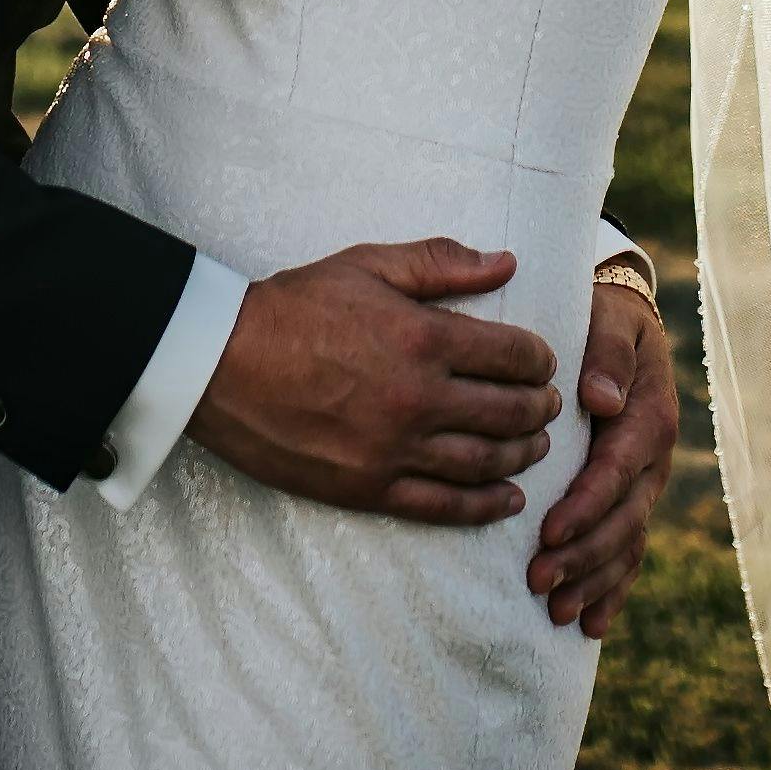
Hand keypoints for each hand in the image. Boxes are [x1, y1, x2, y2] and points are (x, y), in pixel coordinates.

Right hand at [189, 240, 562, 524]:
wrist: (221, 362)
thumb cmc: (295, 305)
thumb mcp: (368, 264)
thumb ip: (441, 264)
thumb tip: (507, 263)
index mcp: (424, 338)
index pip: (513, 355)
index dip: (539, 359)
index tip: (542, 361)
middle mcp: (420, 399)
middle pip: (509, 412)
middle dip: (540, 408)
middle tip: (549, 405)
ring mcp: (396, 450)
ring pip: (486, 462)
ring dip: (522, 455)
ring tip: (535, 447)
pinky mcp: (370, 488)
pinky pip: (444, 506)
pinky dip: (485, 505)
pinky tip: (509, 499)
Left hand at [532, 273, 678, 633]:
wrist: (619, 325)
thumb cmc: (601, 318)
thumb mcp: (609, 320)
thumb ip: (607, 352)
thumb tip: (602, 397)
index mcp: (648, 415)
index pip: (618, 469)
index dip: (586, 505)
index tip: (548, 532)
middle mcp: (653, 459)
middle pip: (623, 519)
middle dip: (583, 555)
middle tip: (538, 581)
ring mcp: (645, 485)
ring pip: (627, 544)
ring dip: (594, 580)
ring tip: (556, 610)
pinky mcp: (631, 501)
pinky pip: (628, 552)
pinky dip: (612, 589)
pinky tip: (590, 625)